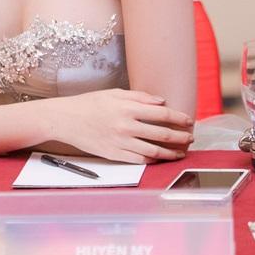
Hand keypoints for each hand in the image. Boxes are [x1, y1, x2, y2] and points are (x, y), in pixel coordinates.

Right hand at [50, 88, 193, 163]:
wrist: (65, 119)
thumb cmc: (88, 103)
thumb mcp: (114, 93)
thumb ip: (139, 97)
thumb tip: (161, 101)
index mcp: (127, 108)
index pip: (162, 113)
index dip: (179, 117)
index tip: (189, 120)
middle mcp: (126, 126)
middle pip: (161, 134)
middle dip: (180, 137)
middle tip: (190, 138)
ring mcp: (120, 142)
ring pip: (153, 151)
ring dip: (170, 153)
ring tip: (180, 152)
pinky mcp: (113, 154)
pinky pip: (139, 160)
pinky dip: (152, 160)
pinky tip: (159, 158)